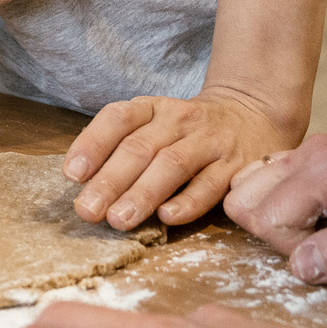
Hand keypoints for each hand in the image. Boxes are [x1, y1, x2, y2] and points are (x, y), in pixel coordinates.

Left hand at [64, 87, 297, 229]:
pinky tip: (168, 217)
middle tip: (87, 211)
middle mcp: (180, 120)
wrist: (254, 113)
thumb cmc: (189, 130)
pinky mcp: (236, 167)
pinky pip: (211, 184)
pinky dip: (189, 201)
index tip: (72, 173)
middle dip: (110, 181)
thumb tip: (83, 183)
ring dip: (143, 193)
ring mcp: (210, 142)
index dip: (93, 143)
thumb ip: (122, 147)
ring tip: (119, 219)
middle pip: (140, 148)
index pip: (119, 118)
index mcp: (154, 108)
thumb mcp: (156, 124)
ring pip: (173, 165)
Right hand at [223, 133, 326, 283]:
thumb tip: (302, 266)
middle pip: (246, 201)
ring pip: (245, 191)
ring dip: (275, 222)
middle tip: (325, 241)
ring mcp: (303, 152)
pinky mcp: (303, 159)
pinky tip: (314, 218)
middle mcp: (309, 152)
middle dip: (278, 235)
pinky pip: (259, 184)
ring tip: (322, 230)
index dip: (295, 248)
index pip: (269, 216)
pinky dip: (275, 208)